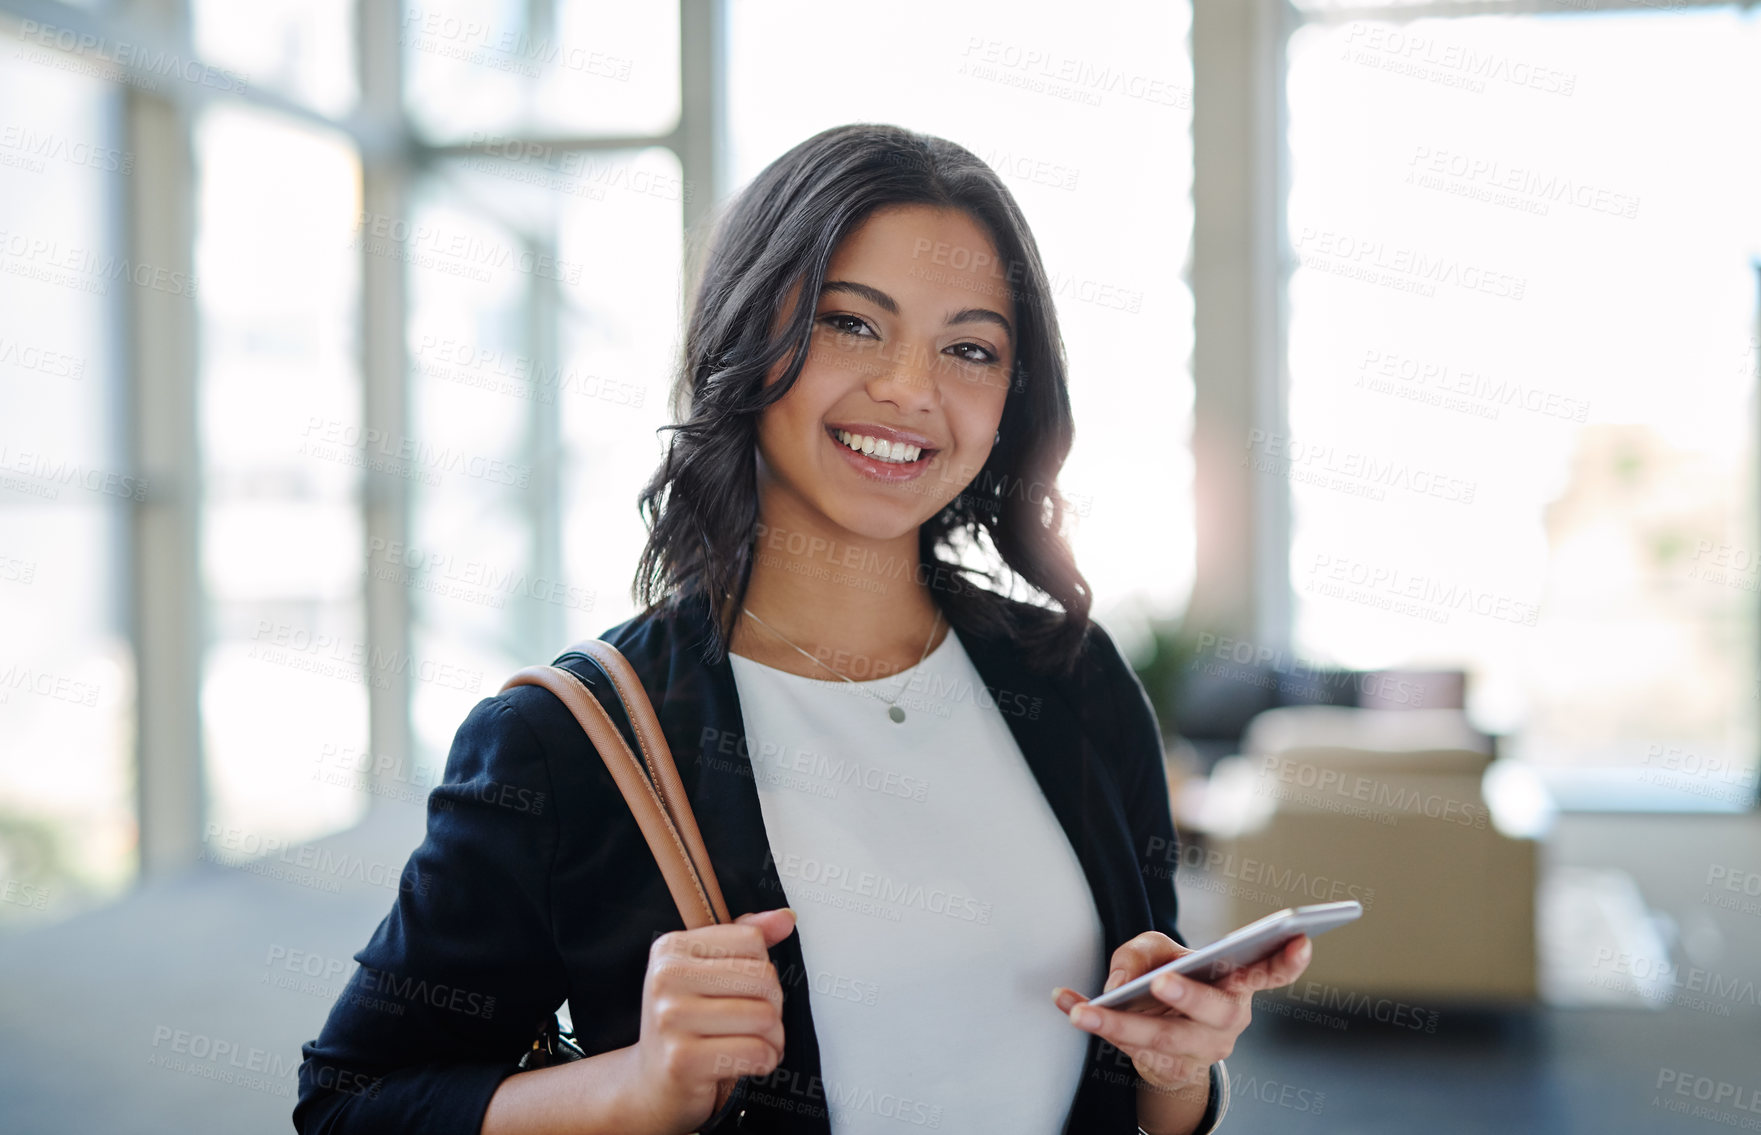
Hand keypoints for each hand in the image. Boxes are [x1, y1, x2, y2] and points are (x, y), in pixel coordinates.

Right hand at [625, 907, 795, 1134]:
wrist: (649, 1085)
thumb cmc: (684, 1025)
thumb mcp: (707, 973)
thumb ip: (746, 940)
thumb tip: (787, 918)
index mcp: (672, 948)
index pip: (752, 940)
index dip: (762, 969)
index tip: (747, 990)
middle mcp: (666, 978)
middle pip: (764, 978)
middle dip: (774, 1006)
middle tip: (758, 1022)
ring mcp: (671, 1019)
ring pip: (765, 1017)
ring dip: (774, 1038)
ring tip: (755, 1043)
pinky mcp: (683, 1060)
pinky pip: (756, 1052)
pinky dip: (766, 1061)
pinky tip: (749, 1063)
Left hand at [1052, 932, 1311, 1092]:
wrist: (1163, 1036)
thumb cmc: (1172, 979)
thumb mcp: (1159, 953)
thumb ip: (1144, 951)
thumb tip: (1123, 979)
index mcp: (1237, 982)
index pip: (1271, 970)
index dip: (1289, 959)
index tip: (1300, 939)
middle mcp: (1228, 1019)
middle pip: (1214, 1011)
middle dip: (1187, 997)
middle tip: (1161, 983)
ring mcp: (1200, 1050)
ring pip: (1162, 1040)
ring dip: (1119, 1026)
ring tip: (1083, 1011)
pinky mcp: (1167, 1069)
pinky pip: (1126, 1051)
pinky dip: (1092, 1023)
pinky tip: (1064, 1002)